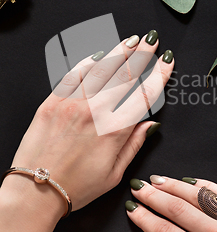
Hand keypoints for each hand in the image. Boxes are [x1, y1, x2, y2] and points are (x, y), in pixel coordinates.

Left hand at [3, 32, 173, 216]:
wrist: (35, 190)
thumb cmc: (75, 186)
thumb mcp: (114, 174)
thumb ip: (134, 144)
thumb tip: (151, 124)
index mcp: (114, 131)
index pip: (144, 94)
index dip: (159, 74)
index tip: (166, 60)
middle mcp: (95, 112)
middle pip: (124, 75)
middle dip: (142, 55)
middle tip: (151, 40)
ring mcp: (72, 103)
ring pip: (101, 70)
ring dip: (119, 52)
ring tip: (131, 41)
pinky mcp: (53, 101)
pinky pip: (73, 74)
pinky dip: (88, 62)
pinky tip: (99, 55)